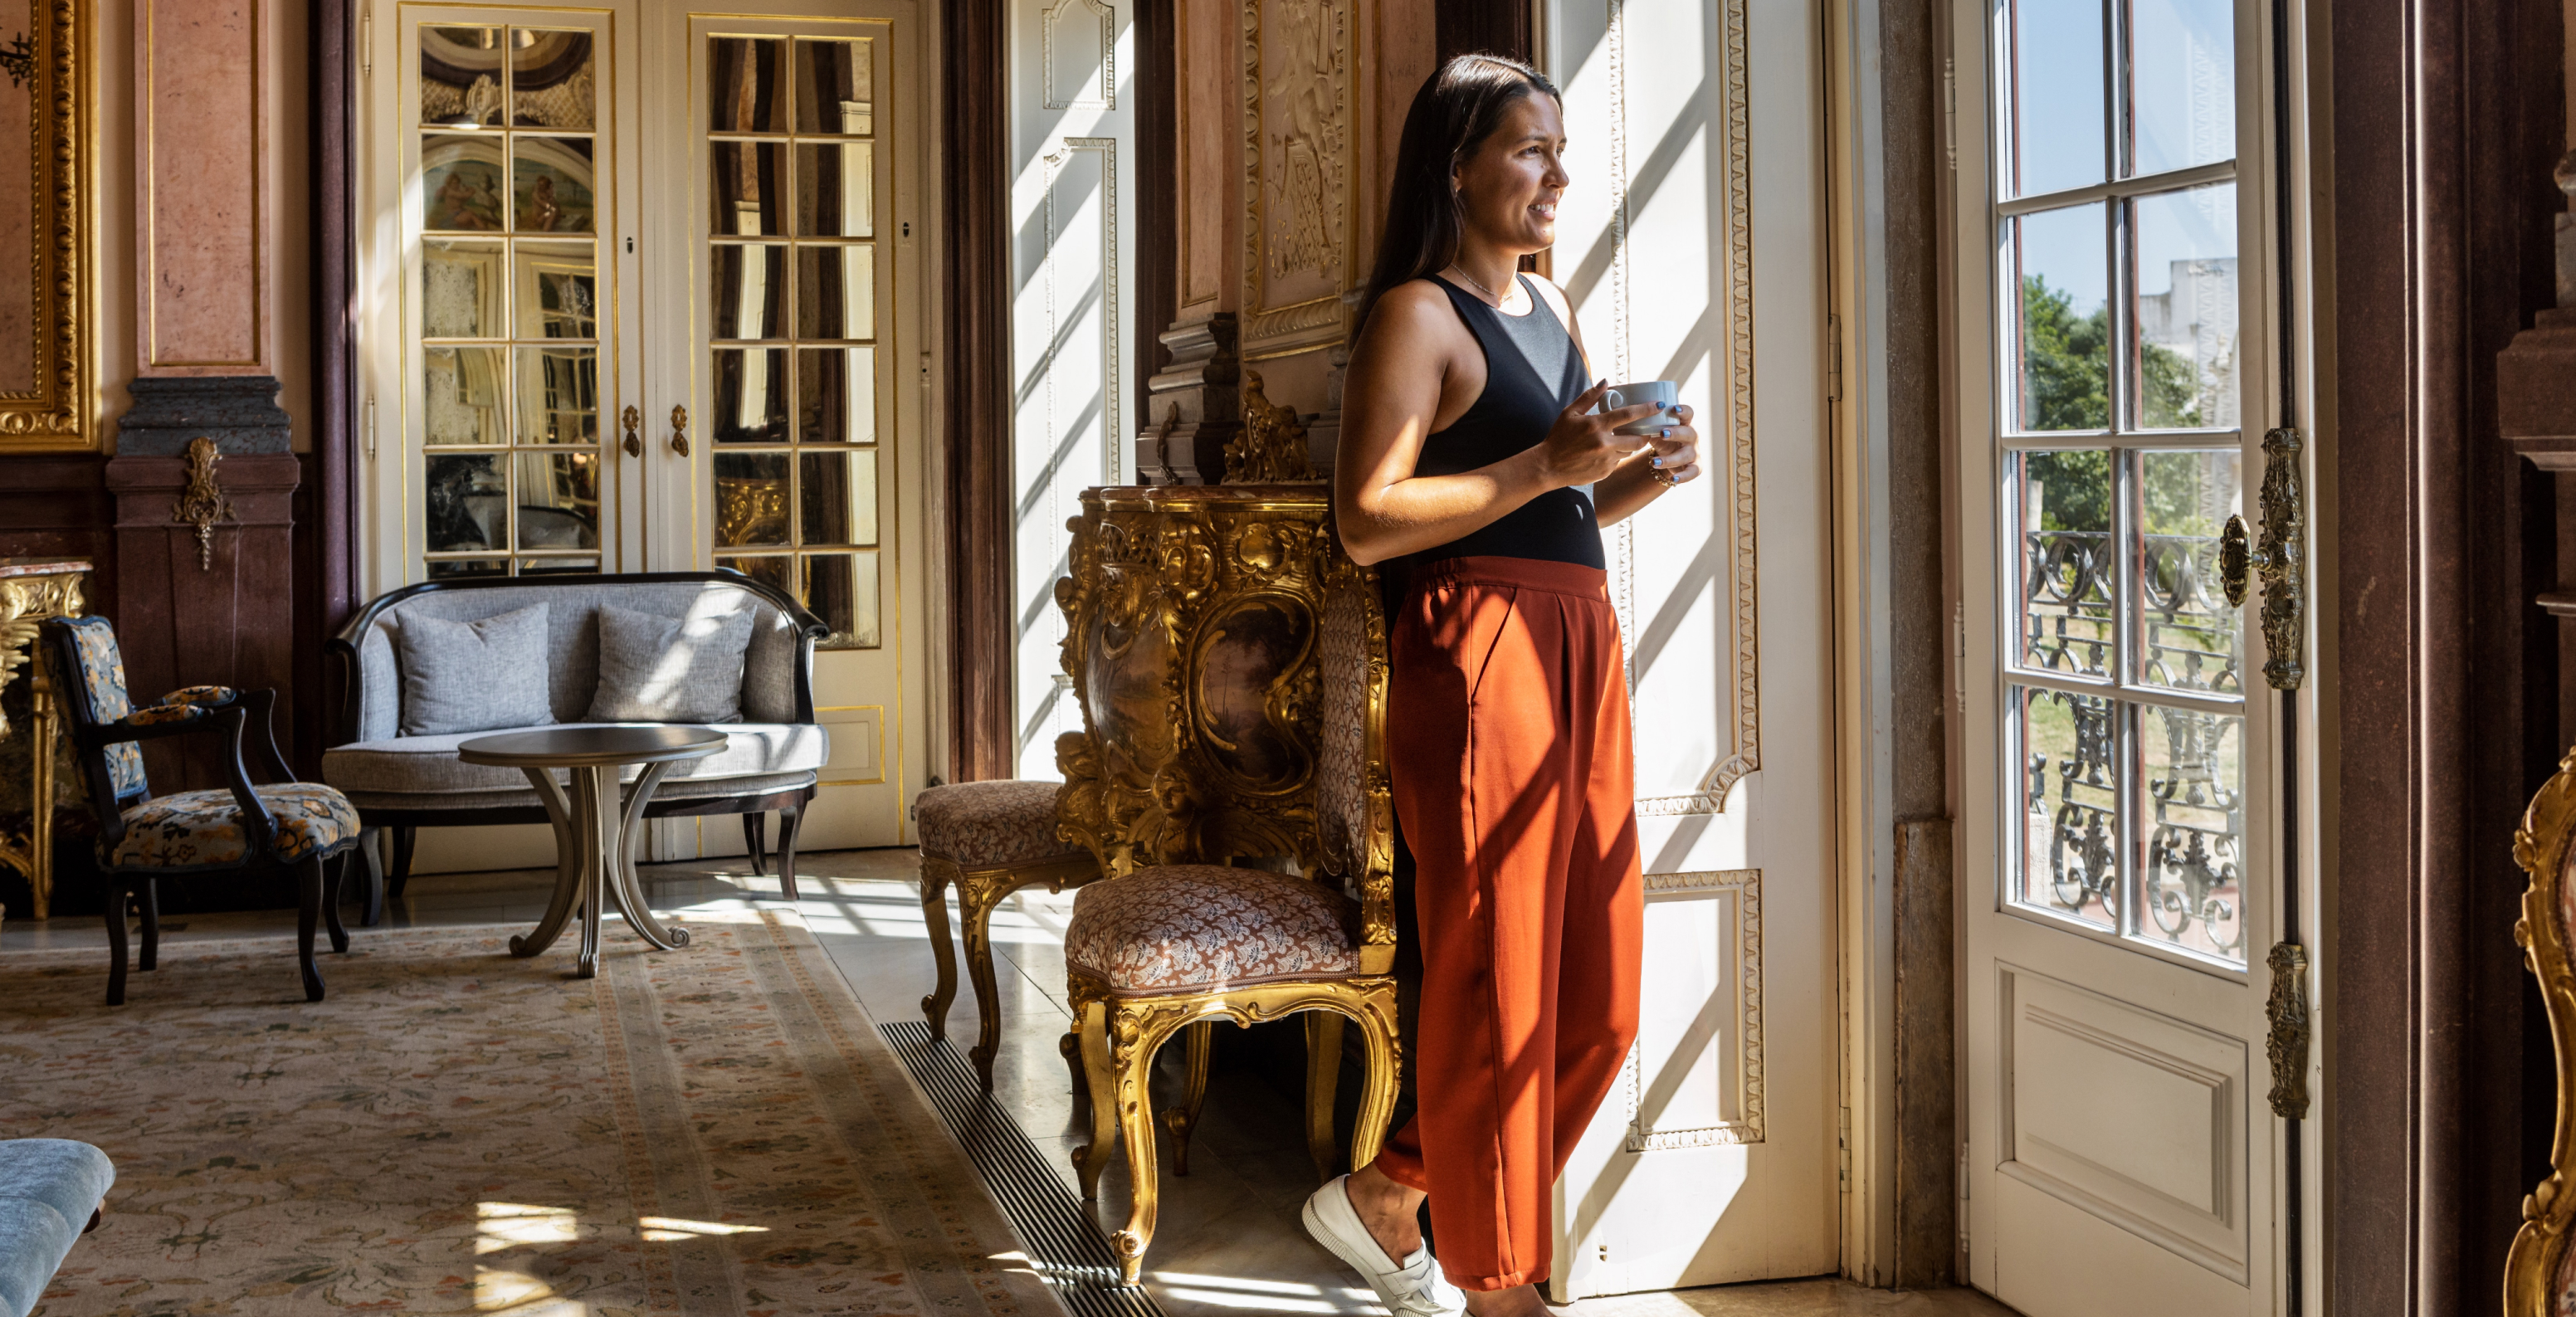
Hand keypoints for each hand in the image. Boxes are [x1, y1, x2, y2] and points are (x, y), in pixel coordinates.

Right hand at [1537, 382, 1660, 489]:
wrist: (1548, 467)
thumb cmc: (1558, 438)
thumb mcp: (1570, 413)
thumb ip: (1589, 397)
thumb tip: (1605, 381)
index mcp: (1596, 425)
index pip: (1629, 414)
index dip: (1647, 409)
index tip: (1659, 406)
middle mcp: (1604, 443)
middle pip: (1638, 439)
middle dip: (1645, 435)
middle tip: (1645, 430)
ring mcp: (1606, 460)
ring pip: (1629, 452)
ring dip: (1630, 446)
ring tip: (1622, 441)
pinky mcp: (1605, 472)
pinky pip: (1618, 463)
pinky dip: (1616, 457)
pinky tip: (1604, 454)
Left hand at [1642, 403, 1701, 485]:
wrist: (1668, 456)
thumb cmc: (1661, 437)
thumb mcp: (1655, 429)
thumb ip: (1647, 423)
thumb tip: (1626, 416)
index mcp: (1684, 423)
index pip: (1688, 413)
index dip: (1683, 411)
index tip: (1673, 409)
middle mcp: (1692, 436)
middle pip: (1689, 433)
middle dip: (1676, 433)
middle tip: (1661, 433)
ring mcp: (1694, 452)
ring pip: (1686, 455)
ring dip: (1670, 459)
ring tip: (1654, 462)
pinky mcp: (1695, 467)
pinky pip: (1692, 473)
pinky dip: (1684, 477)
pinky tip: (1674, 479)